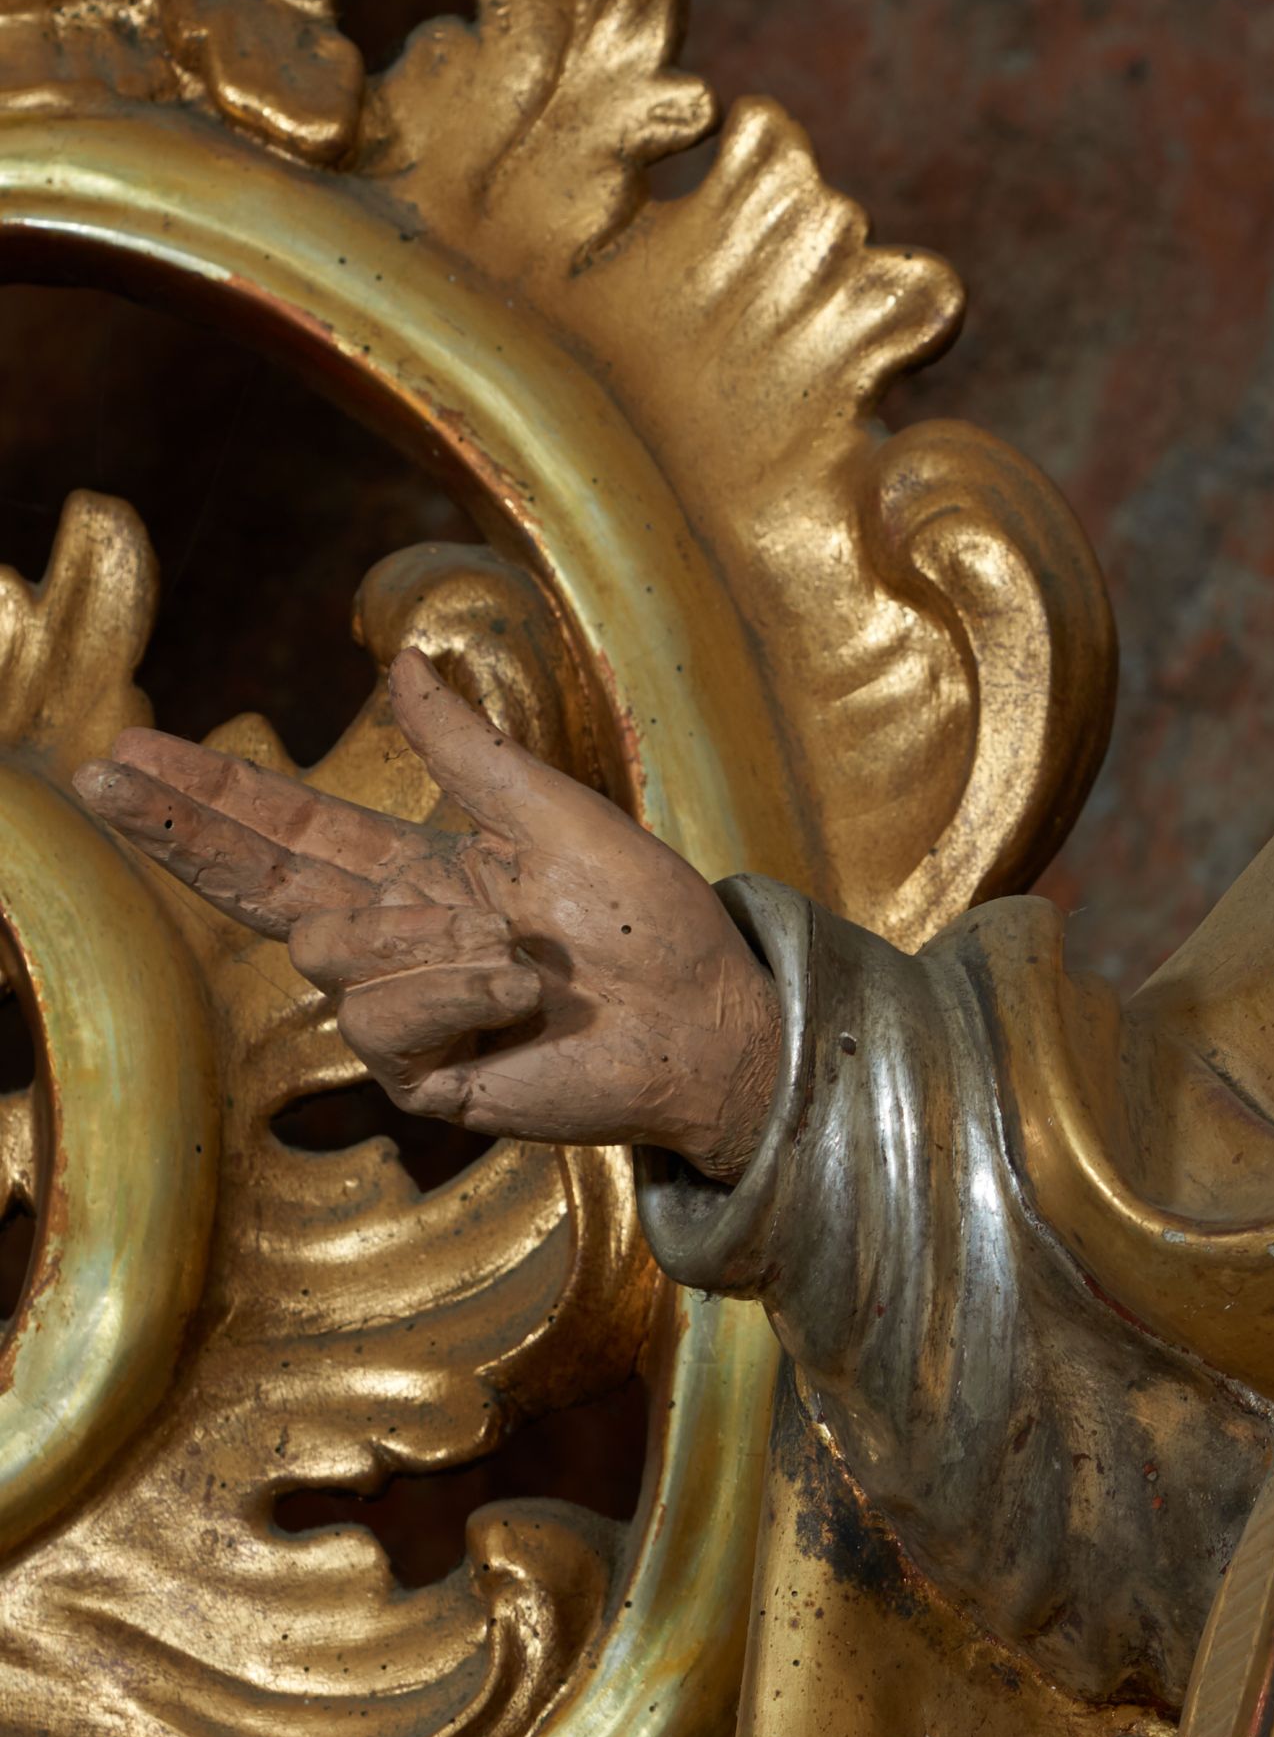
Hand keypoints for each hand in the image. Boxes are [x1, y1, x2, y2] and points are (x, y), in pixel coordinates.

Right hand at [73, 649, 785, 1179]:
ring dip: (429, 938)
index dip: (211, 796)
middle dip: (183, 829)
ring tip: (517, 951)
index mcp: (414, 873)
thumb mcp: (555, 814)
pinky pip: (387, 1016)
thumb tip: (404, 663)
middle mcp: (390, 940)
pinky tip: (517, 997)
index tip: (130, 756)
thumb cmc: (646, 924)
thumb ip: (468, 753)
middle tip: (106, 780)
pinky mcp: (421, 1073)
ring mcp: (399, 1013)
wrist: (705, 1018)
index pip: (289, 829)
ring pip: (335, 950)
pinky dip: (460, 991)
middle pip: (259, 882)